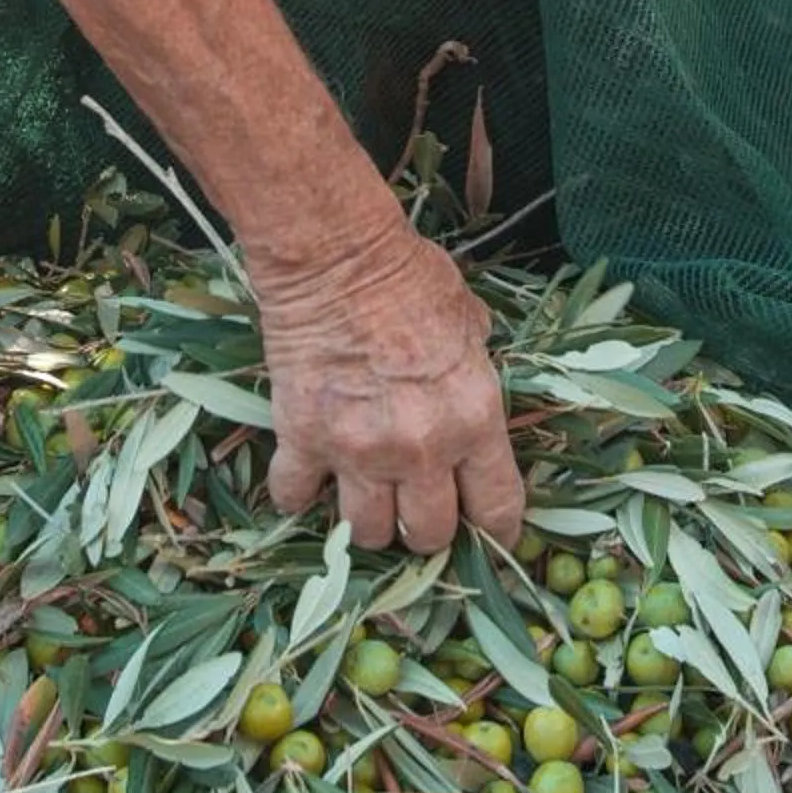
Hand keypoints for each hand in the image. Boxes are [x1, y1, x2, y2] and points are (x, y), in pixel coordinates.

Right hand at [257, 220, 524, 553]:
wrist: (335, 257)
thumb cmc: (409, 276)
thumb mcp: (470, 323)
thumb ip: (474, 371)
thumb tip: (467, 390)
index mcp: (474, 419)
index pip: (497, 509)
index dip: (495, 530)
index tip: (487, 532)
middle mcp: (421, 449)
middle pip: (428, 535)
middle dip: (426, 529)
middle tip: (416, 505)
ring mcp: (358, 451)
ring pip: (367, 533)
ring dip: (368, 520)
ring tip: (365, 496)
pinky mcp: (302, 440)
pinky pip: (294, 497)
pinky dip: (297, 493)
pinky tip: (306, 476)